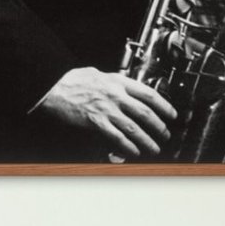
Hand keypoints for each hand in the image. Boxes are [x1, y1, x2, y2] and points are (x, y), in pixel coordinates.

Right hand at [34, 67, 177, 158]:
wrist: (53, 86)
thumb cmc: (72, 79)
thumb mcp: (98, 74)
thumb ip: (113, 81)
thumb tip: (123, 86)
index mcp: (119, 82)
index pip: (149, 94)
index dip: (164, 106)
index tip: (172, 114)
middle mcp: (116, 95)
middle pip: (145, 112)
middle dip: (159, 126)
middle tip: (165, 134)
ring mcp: (107, 109)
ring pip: (134, 127)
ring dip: (147, 140)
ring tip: (154, 148)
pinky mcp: (96, 121)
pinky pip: (116, 136)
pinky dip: (128, 146)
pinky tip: (135, 151)